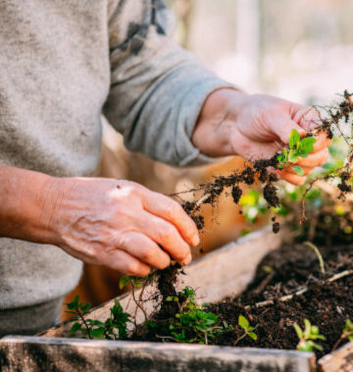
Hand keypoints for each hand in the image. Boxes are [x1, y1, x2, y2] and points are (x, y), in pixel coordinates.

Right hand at [39, 177, 198, 275]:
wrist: (54, 207)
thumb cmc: (93, 197)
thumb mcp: (122, 188)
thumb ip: (148, 203)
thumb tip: (176, 223)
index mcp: (134, 194)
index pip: (172, 211)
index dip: (188, 227)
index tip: (193, 238)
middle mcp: (126, 213)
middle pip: (167, 234)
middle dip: (182, 249)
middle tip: (185, 256)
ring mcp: (114, 234)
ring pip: (152, 253)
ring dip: (164, 261)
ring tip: (165, 261)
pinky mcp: (102, 253)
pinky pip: (133, 267)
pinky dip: (145, 270)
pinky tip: (146, 267)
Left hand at [193, 89, 331, 184]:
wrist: (236, 126)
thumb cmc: (256, 112)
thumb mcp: (271, 114)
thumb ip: (286, 127)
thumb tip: (302, 137)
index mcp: (309, 120)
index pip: (325, 135)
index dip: (316, 143)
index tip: (299, 143)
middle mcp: (308, 139)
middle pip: (321, 156)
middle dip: (305, 158)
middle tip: (286, 152)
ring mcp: (299, 154)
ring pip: (310, 169)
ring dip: (293, 167)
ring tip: (276, 157)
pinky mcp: (288, 166)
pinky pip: (298, 179)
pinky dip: (287, 176)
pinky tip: (274, 168)